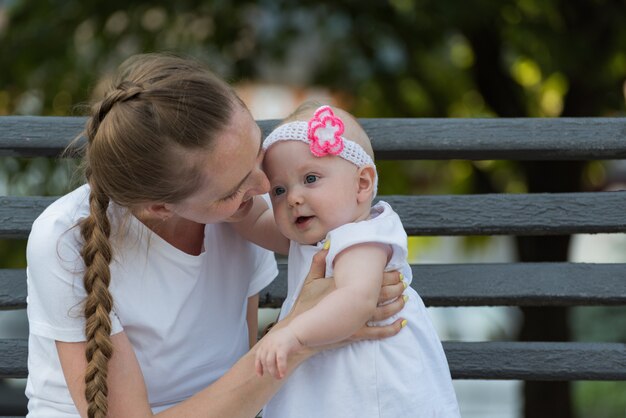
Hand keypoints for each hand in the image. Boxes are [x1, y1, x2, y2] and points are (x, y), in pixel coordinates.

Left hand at [255, 326, 303, 378]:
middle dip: (269, 371)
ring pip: (270, 362)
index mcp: (265, 343)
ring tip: (279, 377)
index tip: (260, 375)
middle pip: (264, 361)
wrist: (297, 331)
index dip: (258, 367)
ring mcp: (275, 346)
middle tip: (275, 376)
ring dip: (273, 372)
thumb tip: (267, 364)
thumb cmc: (287, 338)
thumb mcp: (274, 342)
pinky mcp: (283, 347)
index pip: (258, 356)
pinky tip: (283, 373)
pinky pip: (280, 361)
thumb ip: (269, 350)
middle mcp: (268, 344)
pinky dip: (281, 368)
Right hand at [280, 251, 405, 347]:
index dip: (388, 273)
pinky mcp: (356, 334)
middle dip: (396, 286)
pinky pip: (379, 332)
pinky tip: (402, 323)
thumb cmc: (305, 305)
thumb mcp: (309, 280)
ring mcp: (357, 320)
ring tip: (405, 298)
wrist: (300, 329)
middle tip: (404, 281)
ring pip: (384, 311)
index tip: (396, 268)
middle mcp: (355, 303)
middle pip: (383, 293)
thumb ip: (319, 261)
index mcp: (346, 287)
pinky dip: (393, 328)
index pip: (373, 278)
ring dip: (397, 304)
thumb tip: (327, 244)